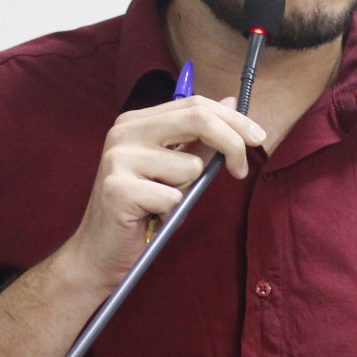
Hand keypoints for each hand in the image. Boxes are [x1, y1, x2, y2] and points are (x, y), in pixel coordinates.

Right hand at [59, 96, 264, 289]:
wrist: (98, 252)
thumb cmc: (140, 211)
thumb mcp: (173, 170)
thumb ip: (199, 139)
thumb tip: (231, 104)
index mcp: (136, 122)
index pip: (193, 104)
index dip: (232, 119)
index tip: (257, 136)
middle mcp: (123, 132)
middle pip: (196, 119)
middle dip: (232, 142)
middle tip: (242, 168)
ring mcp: (118, 159)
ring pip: (189, 166)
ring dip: (187, 191)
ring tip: (162, 203)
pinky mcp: (118, 189)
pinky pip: (174, 197)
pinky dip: (171, 212)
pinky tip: (150, 217)